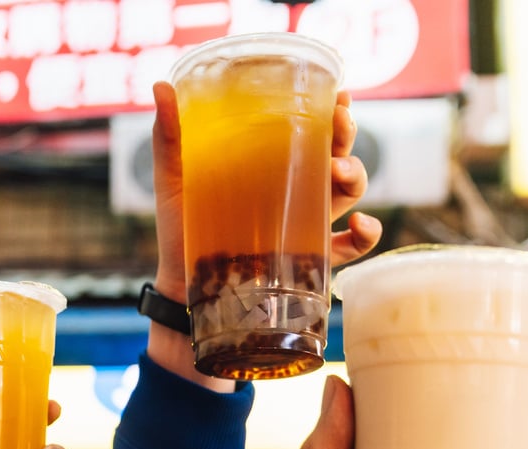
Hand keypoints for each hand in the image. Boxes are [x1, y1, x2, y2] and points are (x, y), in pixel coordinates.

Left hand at [148, 81, 382, 304]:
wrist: (183, 285)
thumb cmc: (181, 228)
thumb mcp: (174, 179)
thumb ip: (170, 137)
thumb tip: (160, 85)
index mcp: (270, 163)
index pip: (308, 128)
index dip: (329, 108)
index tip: (338, 93)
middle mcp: (295, 189)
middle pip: (336, 152)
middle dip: (346, 133)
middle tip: (339, 121)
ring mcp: (306, 223)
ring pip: (348, 191)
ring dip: (356, 174)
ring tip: (341, 170)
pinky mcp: (311, 258)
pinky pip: (351, 246)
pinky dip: (367, 234)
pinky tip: (362, 224)